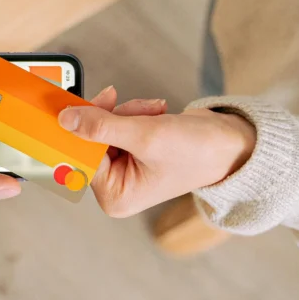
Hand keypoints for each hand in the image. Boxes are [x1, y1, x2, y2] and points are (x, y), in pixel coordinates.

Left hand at [58, 96, 256, 217]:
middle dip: (112, 117)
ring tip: (155, 112)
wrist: (233, 142)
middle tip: (127, 103)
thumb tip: (65, 120)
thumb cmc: (197, 150)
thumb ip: (101, 126)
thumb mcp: (145, 135)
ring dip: (127, 112)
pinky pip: (117, 123)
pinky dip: (134, 112)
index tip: (70, 104)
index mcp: (115, 196)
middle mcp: (116, 186)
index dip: (78, 128)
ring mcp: (124, 168)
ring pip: (104, 126)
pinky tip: (156, 112)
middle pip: (90, 140)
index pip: (81, 157)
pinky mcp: (132, 150)